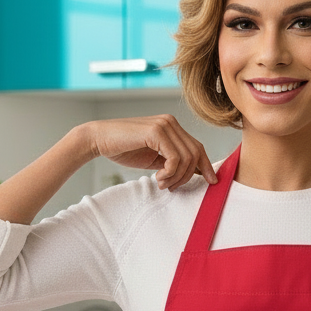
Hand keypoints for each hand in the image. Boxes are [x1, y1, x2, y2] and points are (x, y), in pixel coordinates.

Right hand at [86, 115, 216, 189]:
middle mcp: (171, 122)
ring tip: (161, 183)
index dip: (207, 166)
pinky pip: (175, 158)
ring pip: (187, 158)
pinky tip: (158, 177)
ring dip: (176, 177)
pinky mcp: (156, 131)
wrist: (99, 140)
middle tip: (170, 187)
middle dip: (187, 176)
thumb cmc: (125, 149)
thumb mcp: (155, 158)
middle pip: (196, 154)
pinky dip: (169, 173)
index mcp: (173, 127)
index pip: (198, 147)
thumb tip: (196, 173)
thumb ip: (173, 163)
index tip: (212, 182)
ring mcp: (165, 124)